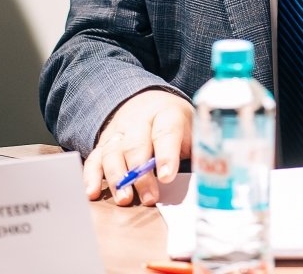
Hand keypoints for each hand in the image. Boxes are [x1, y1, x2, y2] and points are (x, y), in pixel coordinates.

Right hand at [83, 89, 191, 205]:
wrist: (149, 101)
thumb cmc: (175, 124)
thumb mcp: (192, 128)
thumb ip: (197, 149)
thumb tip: (211, 175)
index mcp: (167, 114)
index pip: (166, 132)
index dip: (166, 155)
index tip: (167, 176)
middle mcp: (139, 120)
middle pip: (136, 145)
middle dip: (141, 173)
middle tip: (149, 197)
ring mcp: (118, 131)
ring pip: (113, 152)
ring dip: (117, 177)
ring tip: (124, 199)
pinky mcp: (103, 143)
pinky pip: (94, 158)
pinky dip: (91, 176)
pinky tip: (92, 192)